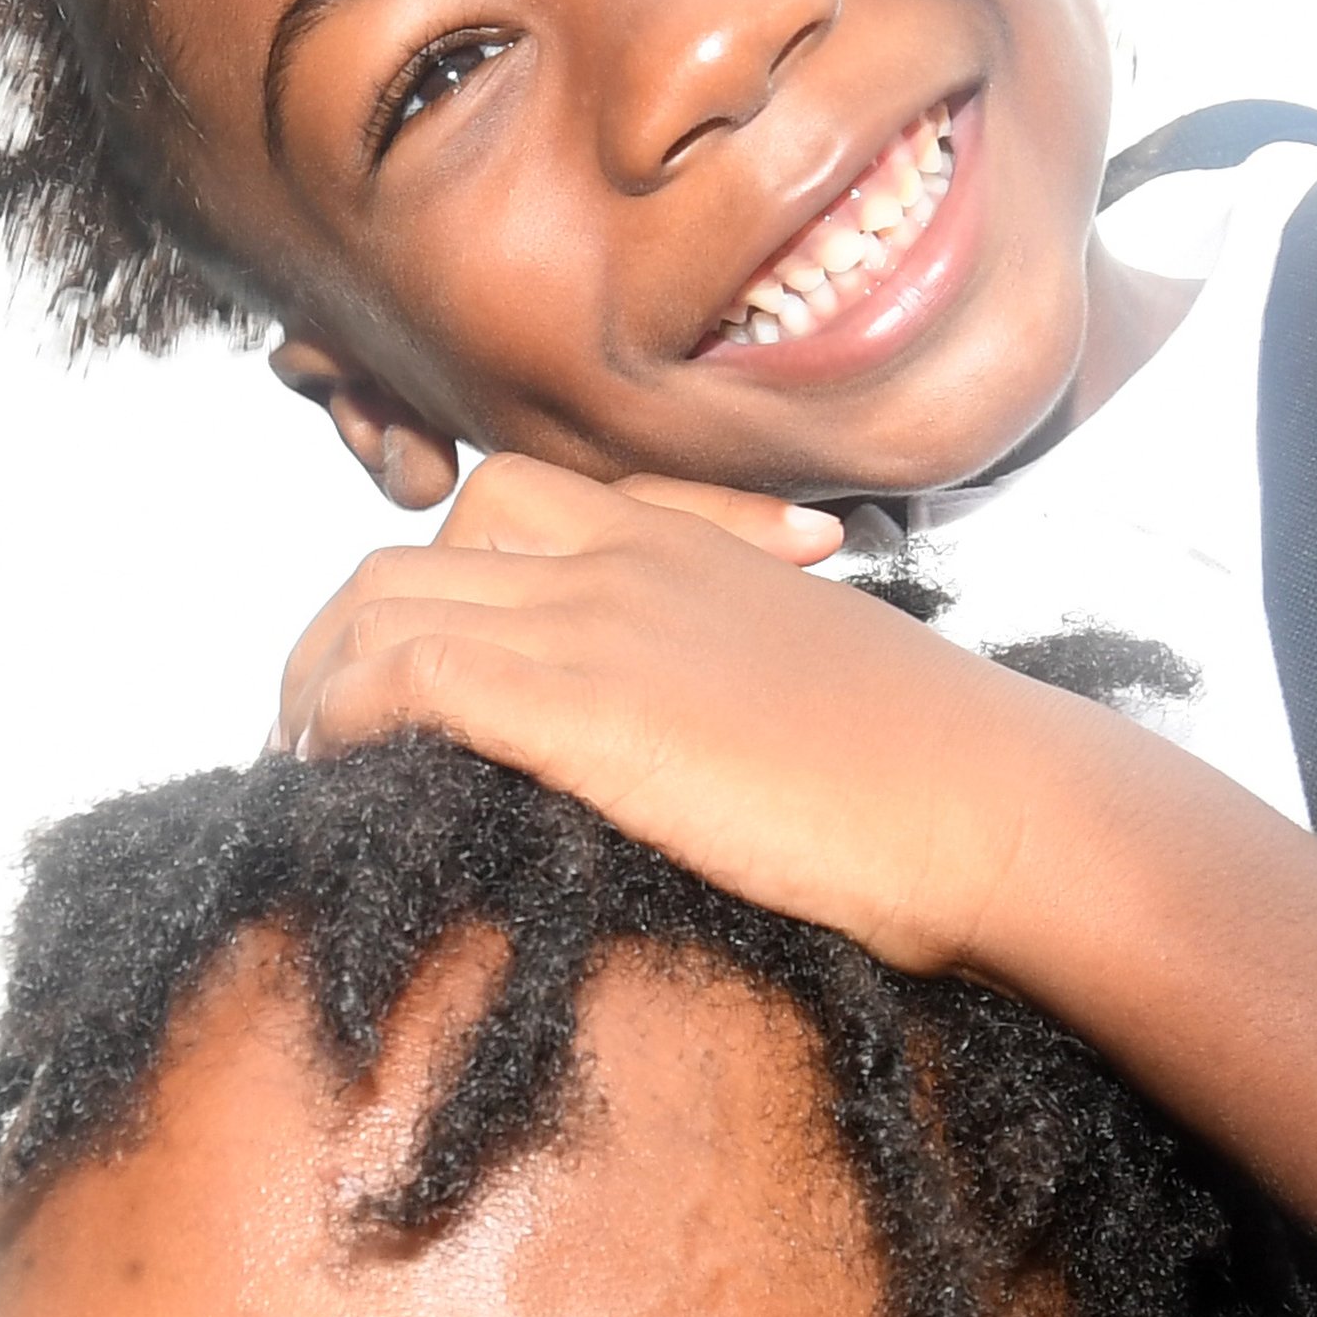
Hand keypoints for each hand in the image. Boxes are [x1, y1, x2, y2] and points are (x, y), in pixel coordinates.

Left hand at [266, 454, 1116, 977]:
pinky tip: (340, 780)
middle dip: (360, 628)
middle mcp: (634, 559)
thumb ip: (756, 699)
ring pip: (383, 595)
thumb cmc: (960, 790)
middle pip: (433, 540)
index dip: (453, 583)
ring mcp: (598, 619)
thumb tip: (730, 767)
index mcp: (702, 551)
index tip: (426, 678)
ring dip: (321, 678)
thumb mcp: (841, 703)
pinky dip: (342, 717)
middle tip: (337, 729)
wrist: (1004, 809)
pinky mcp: (573, 701)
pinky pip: (397, 671)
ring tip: (311, 767)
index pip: (527, 507)